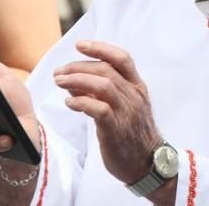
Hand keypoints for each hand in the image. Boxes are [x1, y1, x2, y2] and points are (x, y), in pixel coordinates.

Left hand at [53, 42, 162, 186]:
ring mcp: (127, 112)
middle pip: (106, 70)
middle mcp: (134, 95)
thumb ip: (104, 92)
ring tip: (59, 82)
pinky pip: (99, 109)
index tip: (80, 45)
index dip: (101, 48)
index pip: (122, 58)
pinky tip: (69, 102)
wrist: (148, 164)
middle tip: (59, 72)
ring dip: (77, 80)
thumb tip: (76, 80)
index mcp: (137, 87)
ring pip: (103, 86)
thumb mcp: (124, 107)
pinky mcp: (117, 129)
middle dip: (79, 67)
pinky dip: (82, 102)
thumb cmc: (133, 134)